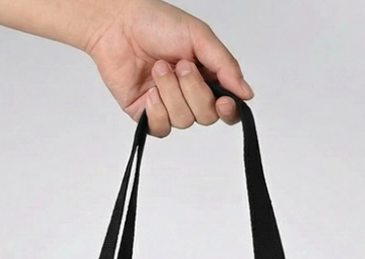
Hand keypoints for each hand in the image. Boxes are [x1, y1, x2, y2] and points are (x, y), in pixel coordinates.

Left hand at [84, 0, 253, 136]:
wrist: (118, 25)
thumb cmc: (157, 24)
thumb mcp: (200, 37)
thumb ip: (225, 66)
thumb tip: (246, 93)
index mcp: (207, 77)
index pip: (227, 109)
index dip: (228, 111)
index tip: (223, 102)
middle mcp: (189, 96)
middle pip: (206, 117)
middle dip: (194, 91)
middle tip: (180, 65)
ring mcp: (168, 107)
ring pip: (183, 121)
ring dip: (171, 93)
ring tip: (157, 68)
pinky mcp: (147, 116)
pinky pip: (161, 128)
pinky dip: (156, 110)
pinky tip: (148, 90)